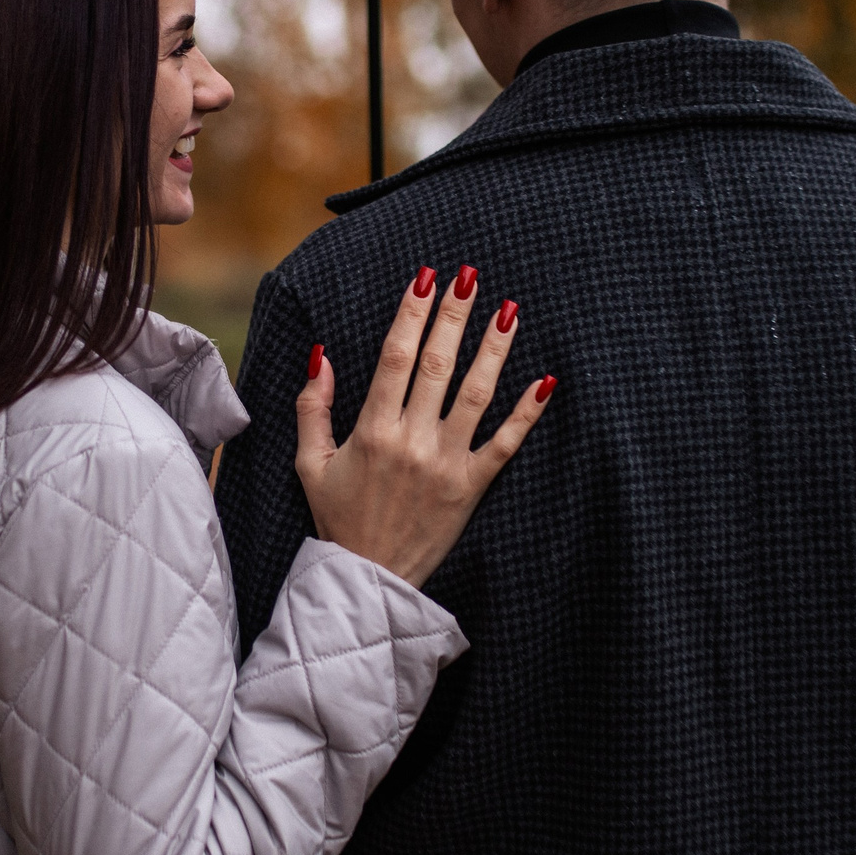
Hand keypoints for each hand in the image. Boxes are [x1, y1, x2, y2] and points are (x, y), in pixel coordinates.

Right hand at [293, 265, 554, 587]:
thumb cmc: (338, 518)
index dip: (411, 315)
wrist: (368, 579)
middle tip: (468, 275)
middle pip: (437, 365)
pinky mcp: (471, 488)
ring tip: (508, 311)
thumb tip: (322, 357)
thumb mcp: (310, 463)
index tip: (425, 279)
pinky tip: (544, 381)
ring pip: (475, 395)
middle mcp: (411, 442)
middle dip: (453, 316)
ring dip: (493, 350)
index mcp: (372, 431)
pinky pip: (504, 445)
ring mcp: (445, 464)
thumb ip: (312, 408)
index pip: (395, 358)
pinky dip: (526, 414)